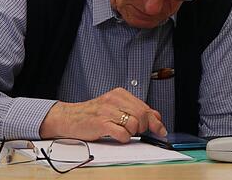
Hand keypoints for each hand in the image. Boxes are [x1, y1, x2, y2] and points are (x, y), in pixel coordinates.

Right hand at [39, 87, 166, 142]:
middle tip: (138, 132)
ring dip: (132, 133)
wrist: (70, 117)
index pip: (145, 107)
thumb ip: (135, 110)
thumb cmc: (94, 114)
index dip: (155, 121)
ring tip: (124, 132)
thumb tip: (156, 117)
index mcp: (120, 94)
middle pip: (142, 115)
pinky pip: (122, 134)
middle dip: (144, 127)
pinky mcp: (101, 124)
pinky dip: (124, 138)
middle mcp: (114, 100)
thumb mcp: (116, 107)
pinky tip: (118, 136)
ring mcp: (107, 111)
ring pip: (134, 125)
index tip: (161, 130)